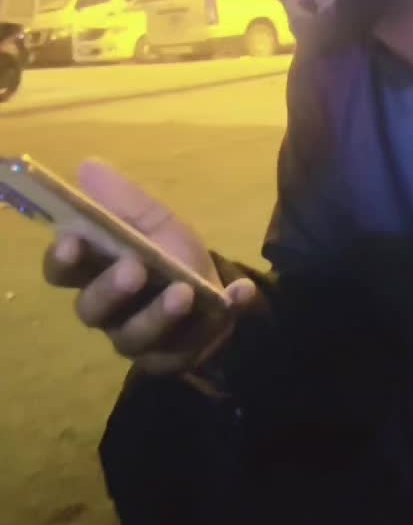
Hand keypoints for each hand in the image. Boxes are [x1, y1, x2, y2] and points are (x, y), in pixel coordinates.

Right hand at [43, 159, 254, 375]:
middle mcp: (107, 312)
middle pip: (91, 308)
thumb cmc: (168, 253)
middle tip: (135, 269)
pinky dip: (221, 315)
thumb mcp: (153, 222)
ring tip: (184, 291)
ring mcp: (137, 339)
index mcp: (94, 272)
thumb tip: (88, 167)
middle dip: (110, 289)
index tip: (73, 242)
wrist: (211, 294)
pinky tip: (239, 294)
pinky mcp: (173, 357)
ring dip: (160, 312)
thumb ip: (124, 200)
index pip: (62, 270)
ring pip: (135, 335)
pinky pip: (193, 343)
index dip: (63, 259)